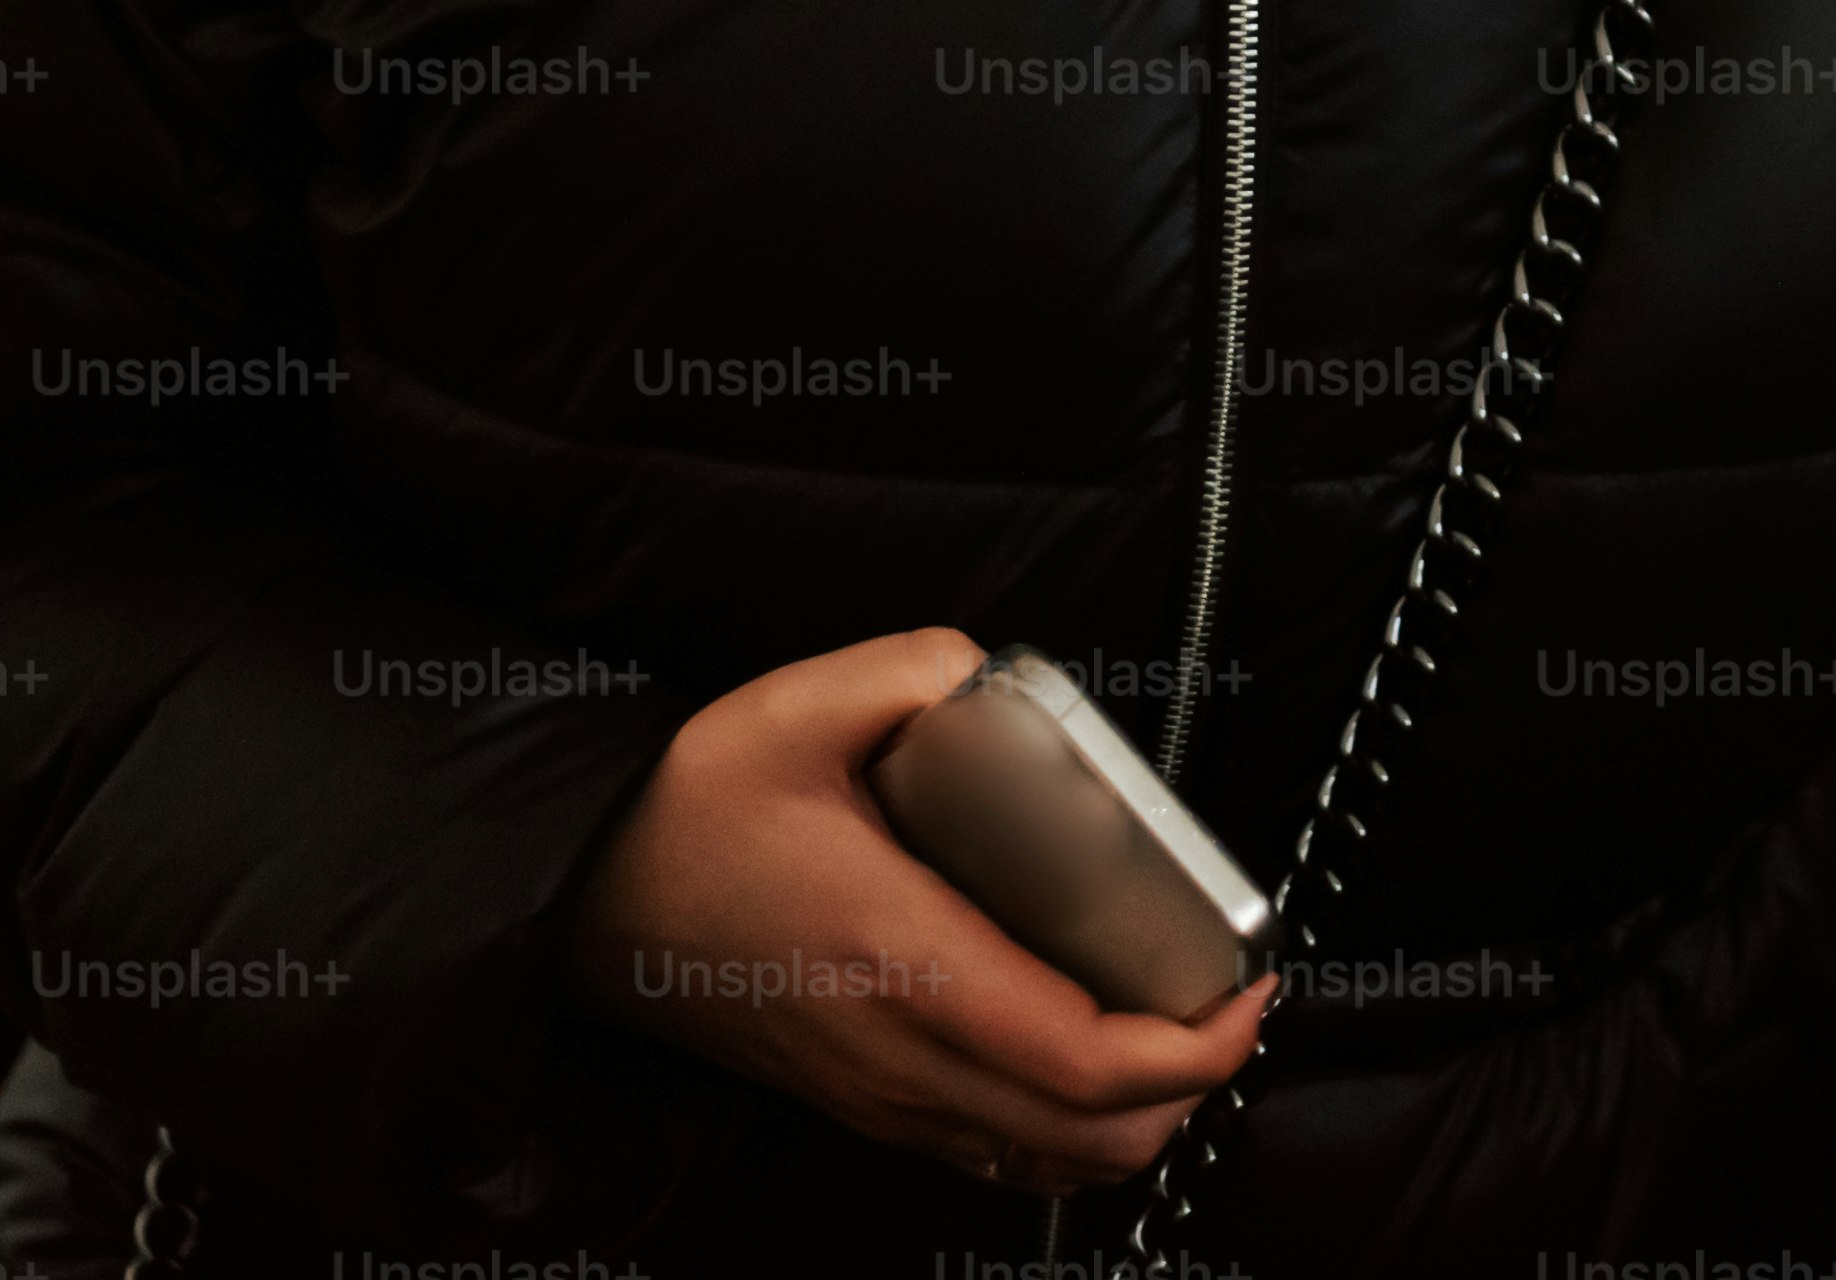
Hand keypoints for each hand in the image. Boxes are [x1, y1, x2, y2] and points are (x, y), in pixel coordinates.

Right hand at [562, 627, 1273, 1190]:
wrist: (584, 898)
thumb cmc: (687, 811)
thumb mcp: (795, 705)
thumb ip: (917, 672)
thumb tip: (996, 679)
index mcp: (906, 962)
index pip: (1085, 1058)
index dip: (1197, 1045)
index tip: (1252, 985)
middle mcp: (900, 1053)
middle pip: (1090, 1136)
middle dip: (1192, 1086)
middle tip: (1230, 998)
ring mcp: (879, 1093)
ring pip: (1045, 1164)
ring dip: (1135, 1116)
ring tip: (1176, 1025)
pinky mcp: (862, 1100)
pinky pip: (990, 1154)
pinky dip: (1065, 1133)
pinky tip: (1087, 1057)